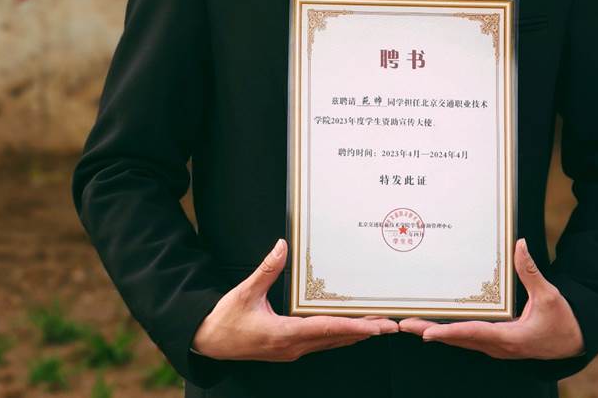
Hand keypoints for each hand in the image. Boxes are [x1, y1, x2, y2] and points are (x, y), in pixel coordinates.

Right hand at [191, 238, 398, 360]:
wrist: (208, 342)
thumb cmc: (226, 320)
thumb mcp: (245, 292)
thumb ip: (266, 269)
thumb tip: (282, 246)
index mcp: (284, 334)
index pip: (326, 329)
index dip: (353, 327)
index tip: (376, 326)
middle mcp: (292, 347)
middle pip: (335, 338)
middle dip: (363, 332)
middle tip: (388, 325)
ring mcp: (291, 351)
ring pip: (330, 343)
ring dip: (353, 335)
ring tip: (376, 326)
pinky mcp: (288, 349)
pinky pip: (320, 342)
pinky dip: (337, 335)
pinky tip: (347, 329)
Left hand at [398, 238, 585, 360]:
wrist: (572, 342)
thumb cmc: (562, 321)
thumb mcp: (549, 296)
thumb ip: (531, 272)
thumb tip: (519, 244)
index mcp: (509, 337)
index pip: (473, 333)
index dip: (449, 332)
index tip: (427, 332)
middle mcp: (497, 346)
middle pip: (457, 339)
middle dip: (429, 331)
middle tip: (403, 323)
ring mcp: (495, 346)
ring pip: (459, 340)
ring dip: (435, 331)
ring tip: (409, 323)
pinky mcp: (495, 343)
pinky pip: (466, 338)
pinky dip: (448, 332)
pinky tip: (433, 324)